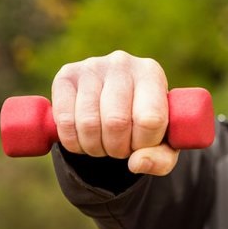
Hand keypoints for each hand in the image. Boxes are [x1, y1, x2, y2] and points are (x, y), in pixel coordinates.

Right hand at [51, 50, 179, 175]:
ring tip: (103, 145)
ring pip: (88, 123)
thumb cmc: (146, 123)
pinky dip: (73, 141)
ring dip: (95, 147)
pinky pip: (64, 120)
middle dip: (117, 148)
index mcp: (152, 74)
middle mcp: (122, 63)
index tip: (142, 144)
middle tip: (120, 149)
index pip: (150, 119)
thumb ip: (161, 159)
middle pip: (116, 122)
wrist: (117, 101)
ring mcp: (91, 66)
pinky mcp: (66, 75)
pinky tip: (83, 139)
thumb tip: (136, 164)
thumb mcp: (163, 142)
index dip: (144, 143)